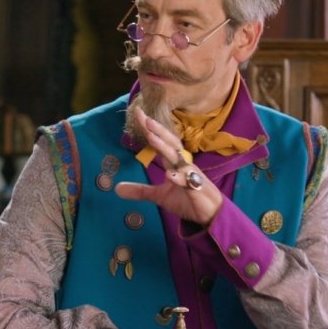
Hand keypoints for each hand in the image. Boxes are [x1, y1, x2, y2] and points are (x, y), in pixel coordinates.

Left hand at [114, 107, 222, 225]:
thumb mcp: (159, 196)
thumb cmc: (187, 200)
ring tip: (152, 137)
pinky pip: (188, 182)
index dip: (150, 129)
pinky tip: (170, 175)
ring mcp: (191, 176)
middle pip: (171, 143)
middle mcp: (183, 165)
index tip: (138, 113)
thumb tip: (116, 189)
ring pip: (179, 158)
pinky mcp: (197, 189)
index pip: (161, 142)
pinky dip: (179, 178)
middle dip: (159, 130)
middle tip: (145, 118)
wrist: (210, 215)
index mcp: (174, 163)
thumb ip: (140, 190)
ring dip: (165, 147)